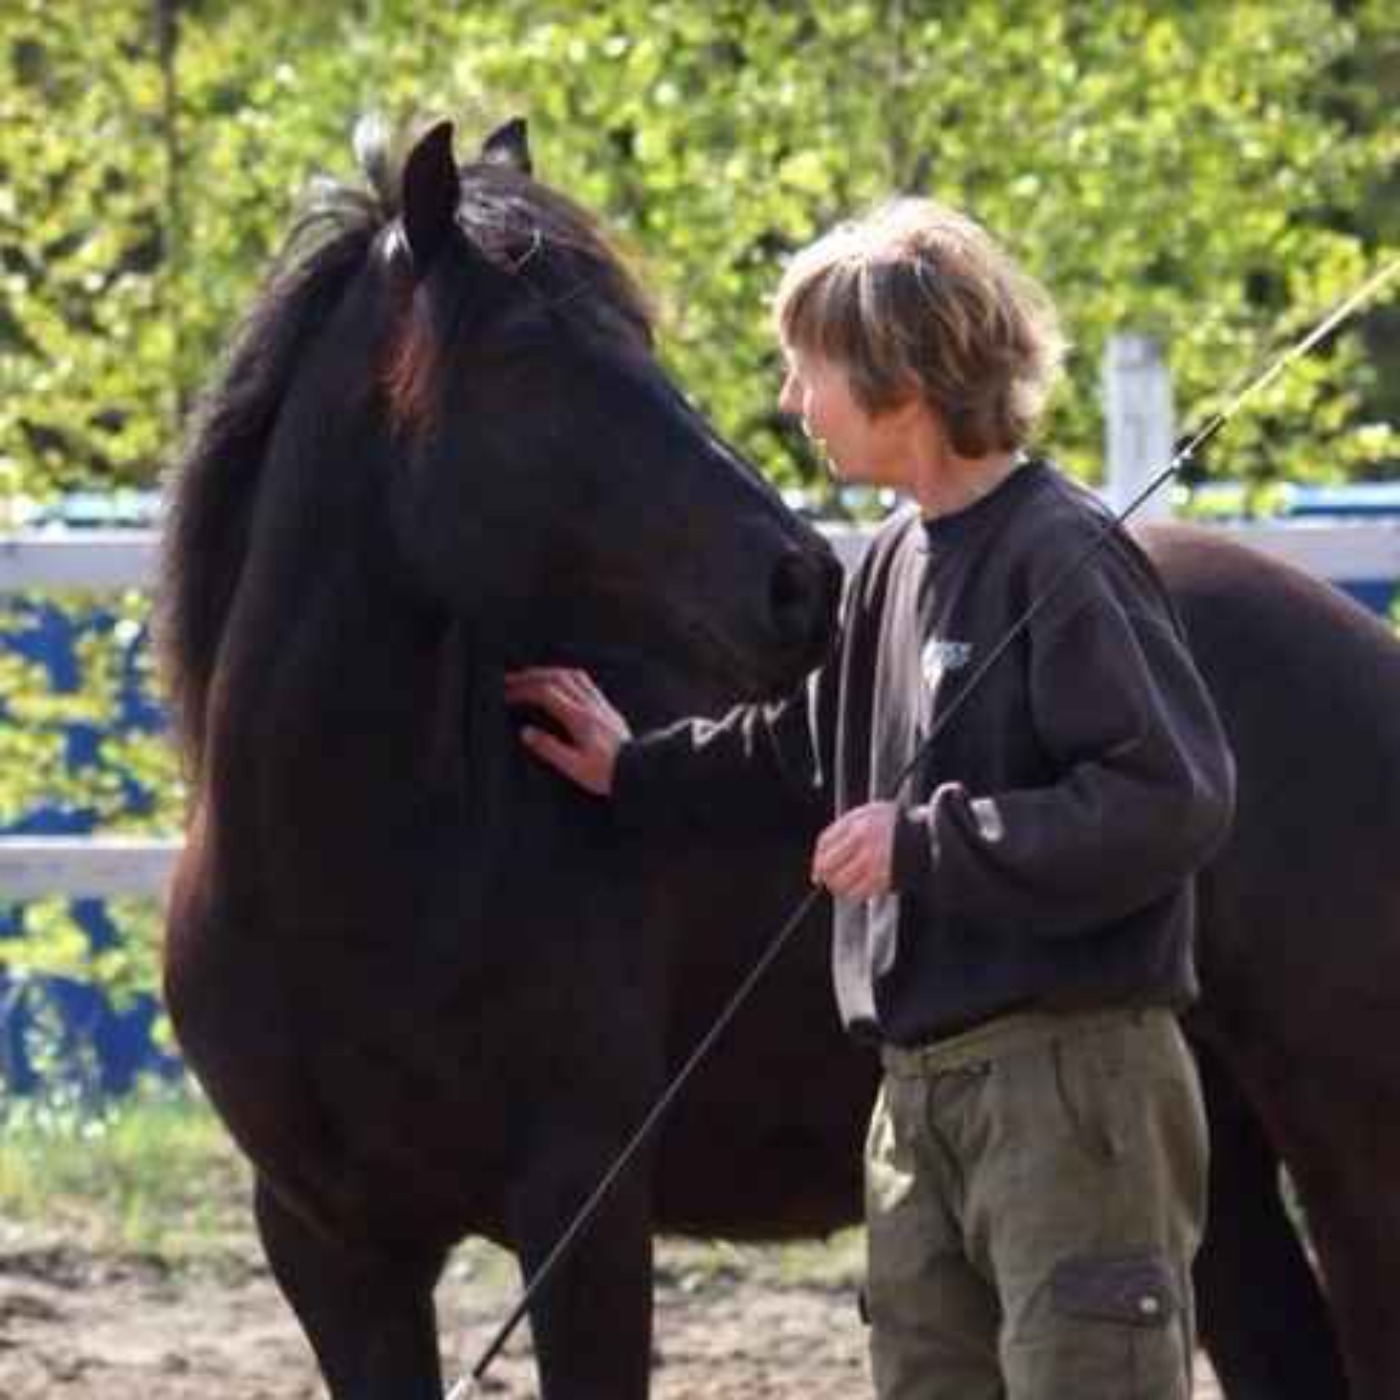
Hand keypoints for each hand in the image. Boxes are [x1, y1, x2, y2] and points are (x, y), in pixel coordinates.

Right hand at [503, 667, 631, 795]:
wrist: (641, 771)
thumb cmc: (609, 773)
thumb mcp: (575, 767)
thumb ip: (550, 748)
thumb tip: (527, 733)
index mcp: (579, 719)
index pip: (546, 693)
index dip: (523, 690)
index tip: (507, 693)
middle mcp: (590, 706)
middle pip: (557, 677)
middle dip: (531, 675)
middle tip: (512, 680)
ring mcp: (600, 705)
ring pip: (573, 676)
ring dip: (550, 672)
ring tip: (534, 676)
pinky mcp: (608, 709)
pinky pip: (587, 683)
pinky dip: (569, 676)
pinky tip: (564, 683)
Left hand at [812, 802, 897, 899]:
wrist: (928, 836)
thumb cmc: (896, 824)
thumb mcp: (869, 813)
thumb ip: (844, 827)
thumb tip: (822, 852)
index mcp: (858, 824)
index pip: (824, 843)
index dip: (817, 858)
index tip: (817, 869)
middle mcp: (863, 843)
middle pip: (828, 864)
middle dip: (824, 874)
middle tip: (826, 879)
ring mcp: (873, 862)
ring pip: (840, 881)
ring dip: (836, 886)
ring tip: (841, 887)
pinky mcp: (883, 879)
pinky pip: (857, 893)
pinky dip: (851, 895)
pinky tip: (855, 892)